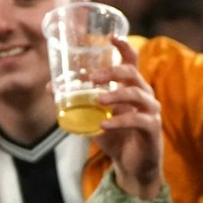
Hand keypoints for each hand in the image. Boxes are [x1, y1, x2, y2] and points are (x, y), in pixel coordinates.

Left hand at [89, 38, 164, 198]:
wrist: (132, 165)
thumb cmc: (115, 136)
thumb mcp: (94, 117)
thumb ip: (78, 102)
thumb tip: (50, 88)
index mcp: (131, 86)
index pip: (132, 60)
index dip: (124, 46)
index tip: (111, 36)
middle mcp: (144, 94)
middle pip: (132, 73)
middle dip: (112, 71)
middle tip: (92, 78)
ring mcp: (150, 110)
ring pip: (136, 94)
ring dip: (114, 95)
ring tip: (97, 101)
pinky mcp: (152, 128)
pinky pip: (138, 120)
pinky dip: (120, 121)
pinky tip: (105, 125)